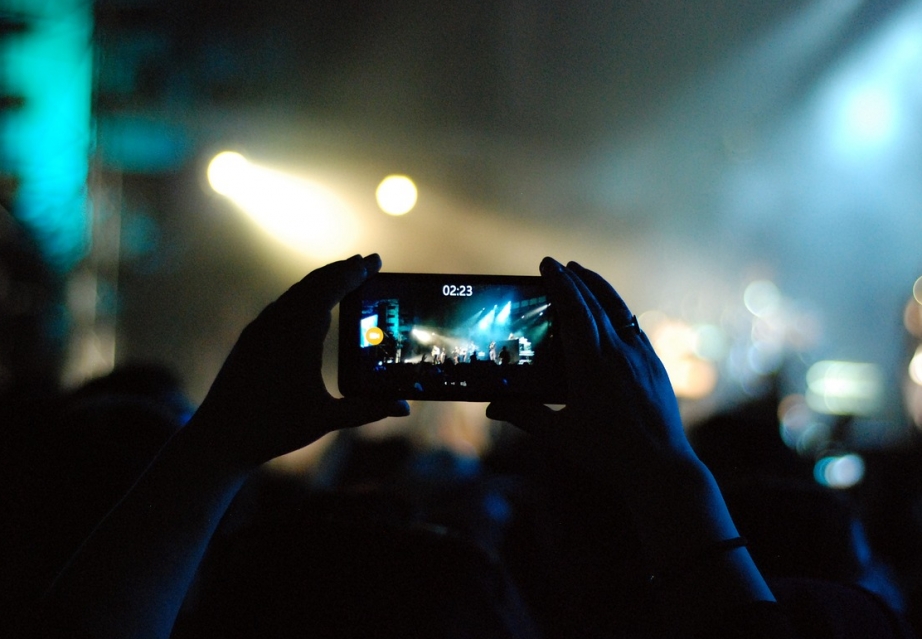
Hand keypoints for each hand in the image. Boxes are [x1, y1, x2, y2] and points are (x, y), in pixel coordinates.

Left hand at [193, 254, 408, 469]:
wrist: (218, 437)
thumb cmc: (272, 428)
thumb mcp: (325, 419)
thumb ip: (367, 410)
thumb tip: (403, 407)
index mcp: (298, 334)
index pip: (331, 289)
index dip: (355, 273)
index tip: (375, 261)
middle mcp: (277, 323)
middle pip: (314, 283)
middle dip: (342, 270)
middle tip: (366, 263)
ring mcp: (261, 328)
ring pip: (296, 293)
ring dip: (322, 282)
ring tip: (343, 278)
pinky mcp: (251, 338)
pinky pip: (281, 306)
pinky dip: (303, 296)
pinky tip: (309, 307)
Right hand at [487, 257, 697, 487]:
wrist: (662, 468)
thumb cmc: (607, 453)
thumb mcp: (560, 435)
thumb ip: (524, 416)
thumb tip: (492, 407)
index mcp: (592, 364)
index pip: (574, 310)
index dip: (560, 283)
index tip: (547, 264)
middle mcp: (619, 352)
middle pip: (595, 303)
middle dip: (575, 280)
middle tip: (558, 265)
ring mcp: (641, 356)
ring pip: (619, 310)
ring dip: (599, 289)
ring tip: (584, 274)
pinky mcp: (655, 366)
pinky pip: (635, 328)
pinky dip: (618, 312)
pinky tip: (613, 313)